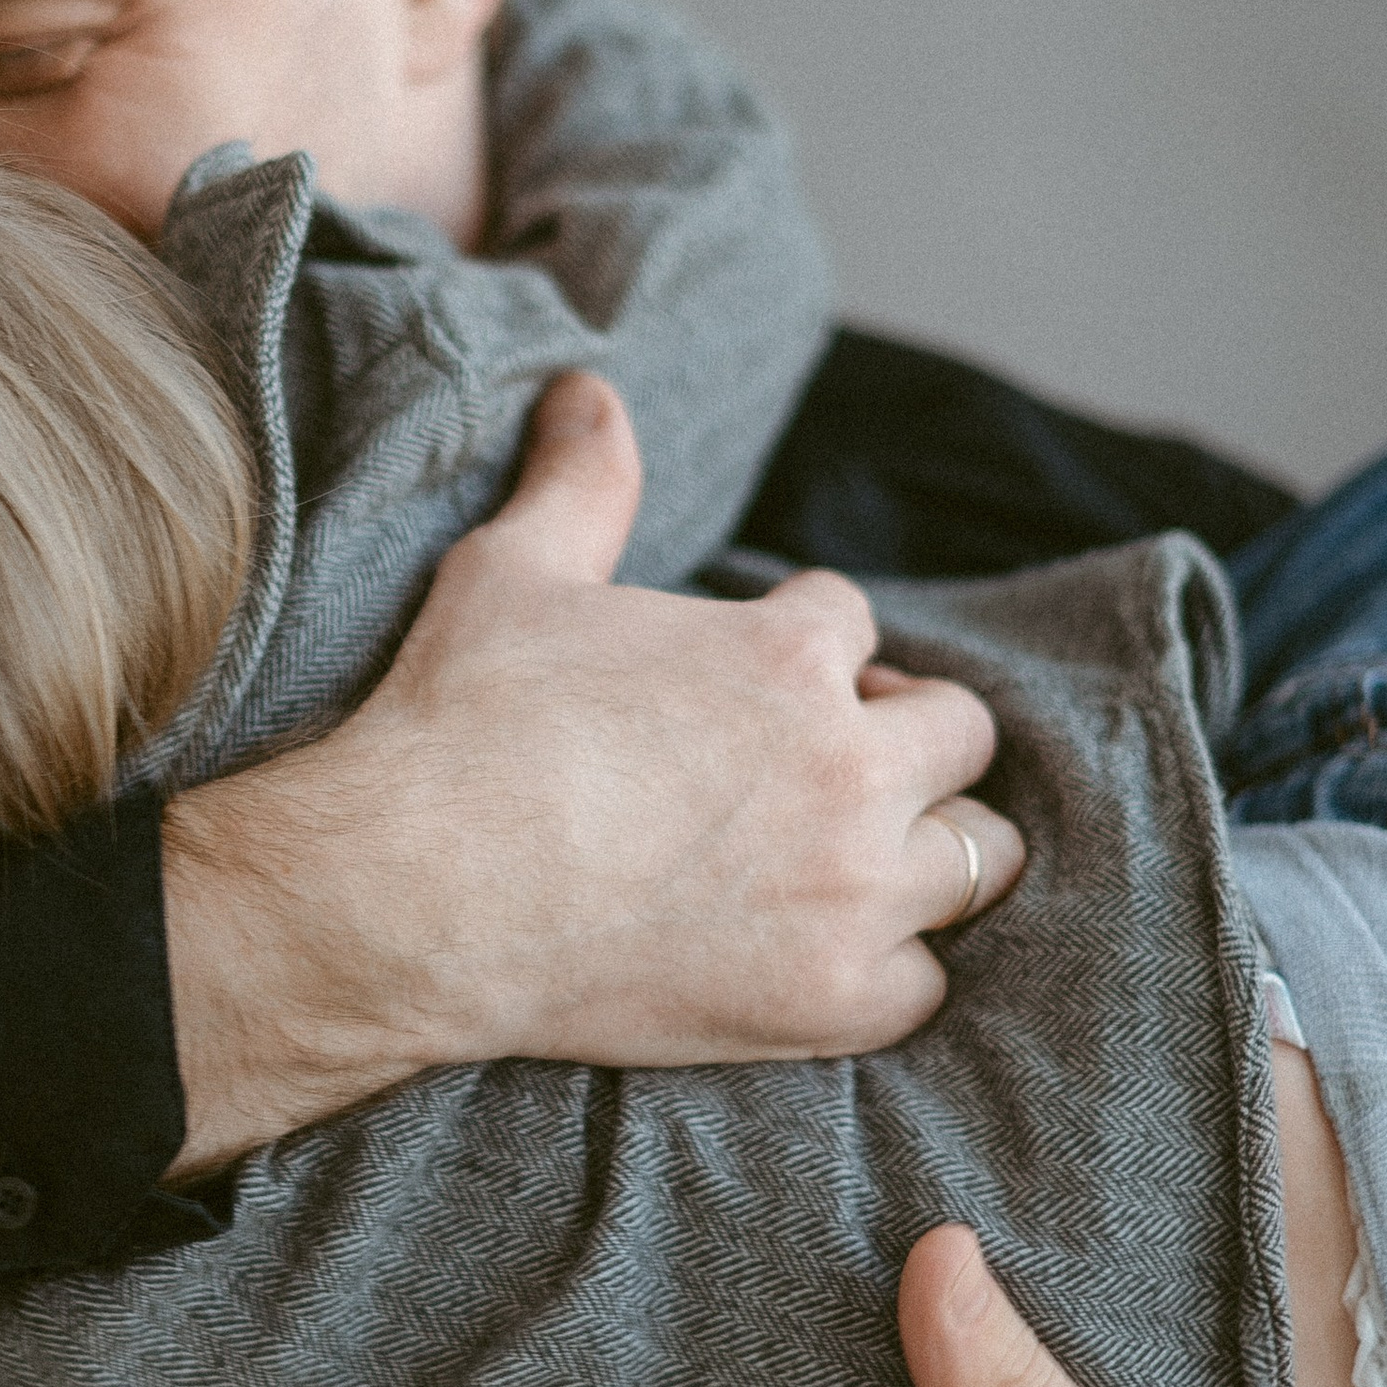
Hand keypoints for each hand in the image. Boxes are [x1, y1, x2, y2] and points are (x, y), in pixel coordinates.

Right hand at [162, 371, 1022, 1169]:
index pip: (850, 622)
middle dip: (899, 734)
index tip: (745, 685)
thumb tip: (588, 388)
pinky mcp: (828, 998)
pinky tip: (818, 952)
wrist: (409, 898)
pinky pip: (925, 987)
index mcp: (789, 654)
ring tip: (852, 856)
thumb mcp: (513, 572)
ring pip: (977, 856)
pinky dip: (887, 970)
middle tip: (816, 763)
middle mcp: (847, 767)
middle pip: (957, 731)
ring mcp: (850, 890)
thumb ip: (582, 482)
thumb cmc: (458, 727)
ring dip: (928, 846)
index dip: (798, 646)